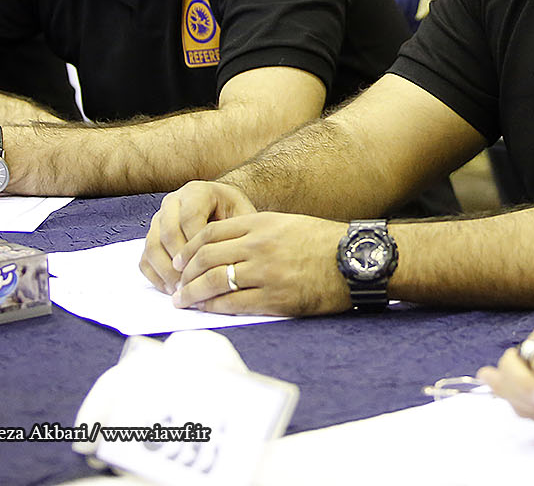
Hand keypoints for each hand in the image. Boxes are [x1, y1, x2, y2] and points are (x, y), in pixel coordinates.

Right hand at [140, 181, 256, 291]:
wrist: (223, 207)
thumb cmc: (234, 213)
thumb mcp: (243, 215)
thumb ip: (236, 233)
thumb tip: (228, 262)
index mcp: (196, 192)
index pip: (190, 217)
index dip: (197, 244)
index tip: (208, 266)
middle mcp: (173, 202)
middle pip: (168, 233)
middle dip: (180, 262)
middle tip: (193, 283)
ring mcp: (159, 219)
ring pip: (152, 246)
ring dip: (166, 271)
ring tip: (182, 289)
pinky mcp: (152, 236)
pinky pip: (145, 258)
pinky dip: (155, 276)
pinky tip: (172, 289)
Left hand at [168, 213, 348, 315]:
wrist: (357, 261)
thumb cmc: (325, 243)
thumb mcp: (289, 224)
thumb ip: (257, 232)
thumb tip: (225, 248)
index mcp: (262, 223)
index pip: (210, 234)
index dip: (188, 249)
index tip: (179, 261)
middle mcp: (259, 245)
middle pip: (205, 258)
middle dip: (184, 274)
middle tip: (176, 285)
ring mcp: (266, 273)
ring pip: (213, 282)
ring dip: (192, 294)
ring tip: (183, 301)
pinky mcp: (276, 299)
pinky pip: (233, 304)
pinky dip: (213, 308)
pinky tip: (206, 311)